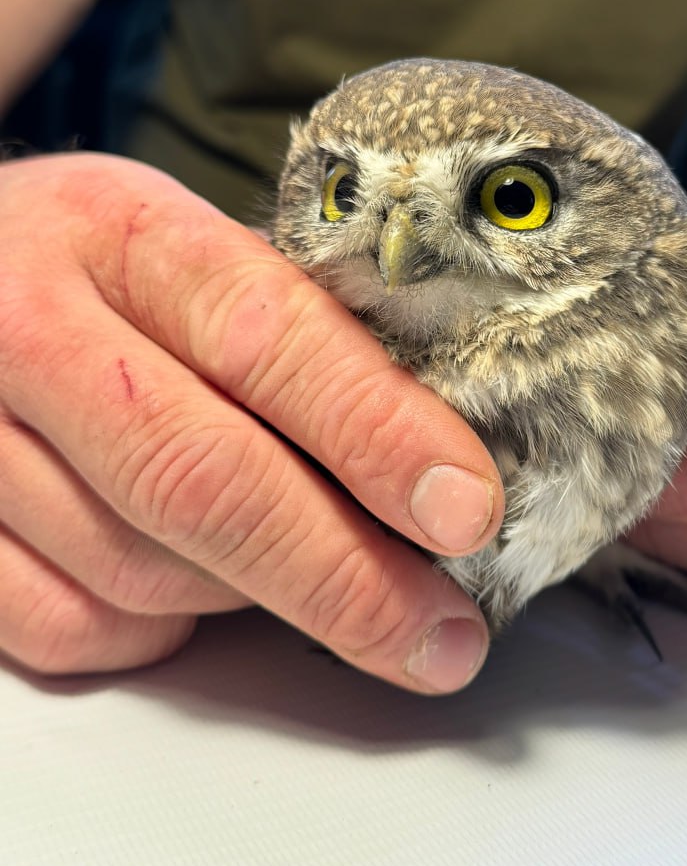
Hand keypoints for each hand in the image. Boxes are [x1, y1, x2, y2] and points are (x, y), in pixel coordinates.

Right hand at [0, 154, 502, 691]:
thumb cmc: (92, 265)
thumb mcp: (187, 248)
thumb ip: (287, 335)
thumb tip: (428, 460)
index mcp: (121, 232)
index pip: (268, 338)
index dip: (377, 434)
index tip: (464, 510)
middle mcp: (28, 326)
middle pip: (203, 481)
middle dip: (345, 578)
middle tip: (438, 633)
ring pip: (141, 572)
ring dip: (251, 598)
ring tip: (309, 575)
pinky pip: (70, 627)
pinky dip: (155, 630)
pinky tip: (191, 588)